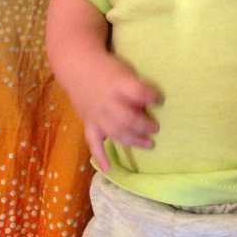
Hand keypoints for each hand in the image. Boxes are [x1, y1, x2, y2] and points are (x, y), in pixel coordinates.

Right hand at [69, 53, 159, 172]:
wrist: (78, 67)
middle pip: (127, 117)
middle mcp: (107, 101)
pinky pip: (93, 142)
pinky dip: (101, 156)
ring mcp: (96, 114)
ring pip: (115, 132)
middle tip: (156, 128)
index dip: (150, 96)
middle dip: (144, 125)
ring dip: (133, 140)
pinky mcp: (89, 123)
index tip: (159, 99)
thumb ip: (135, 87)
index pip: (137, 91)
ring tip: (149, 144)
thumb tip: (149, 106)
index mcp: (117, 83)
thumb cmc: (107, 68)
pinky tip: (109, 169)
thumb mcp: (124, 70)